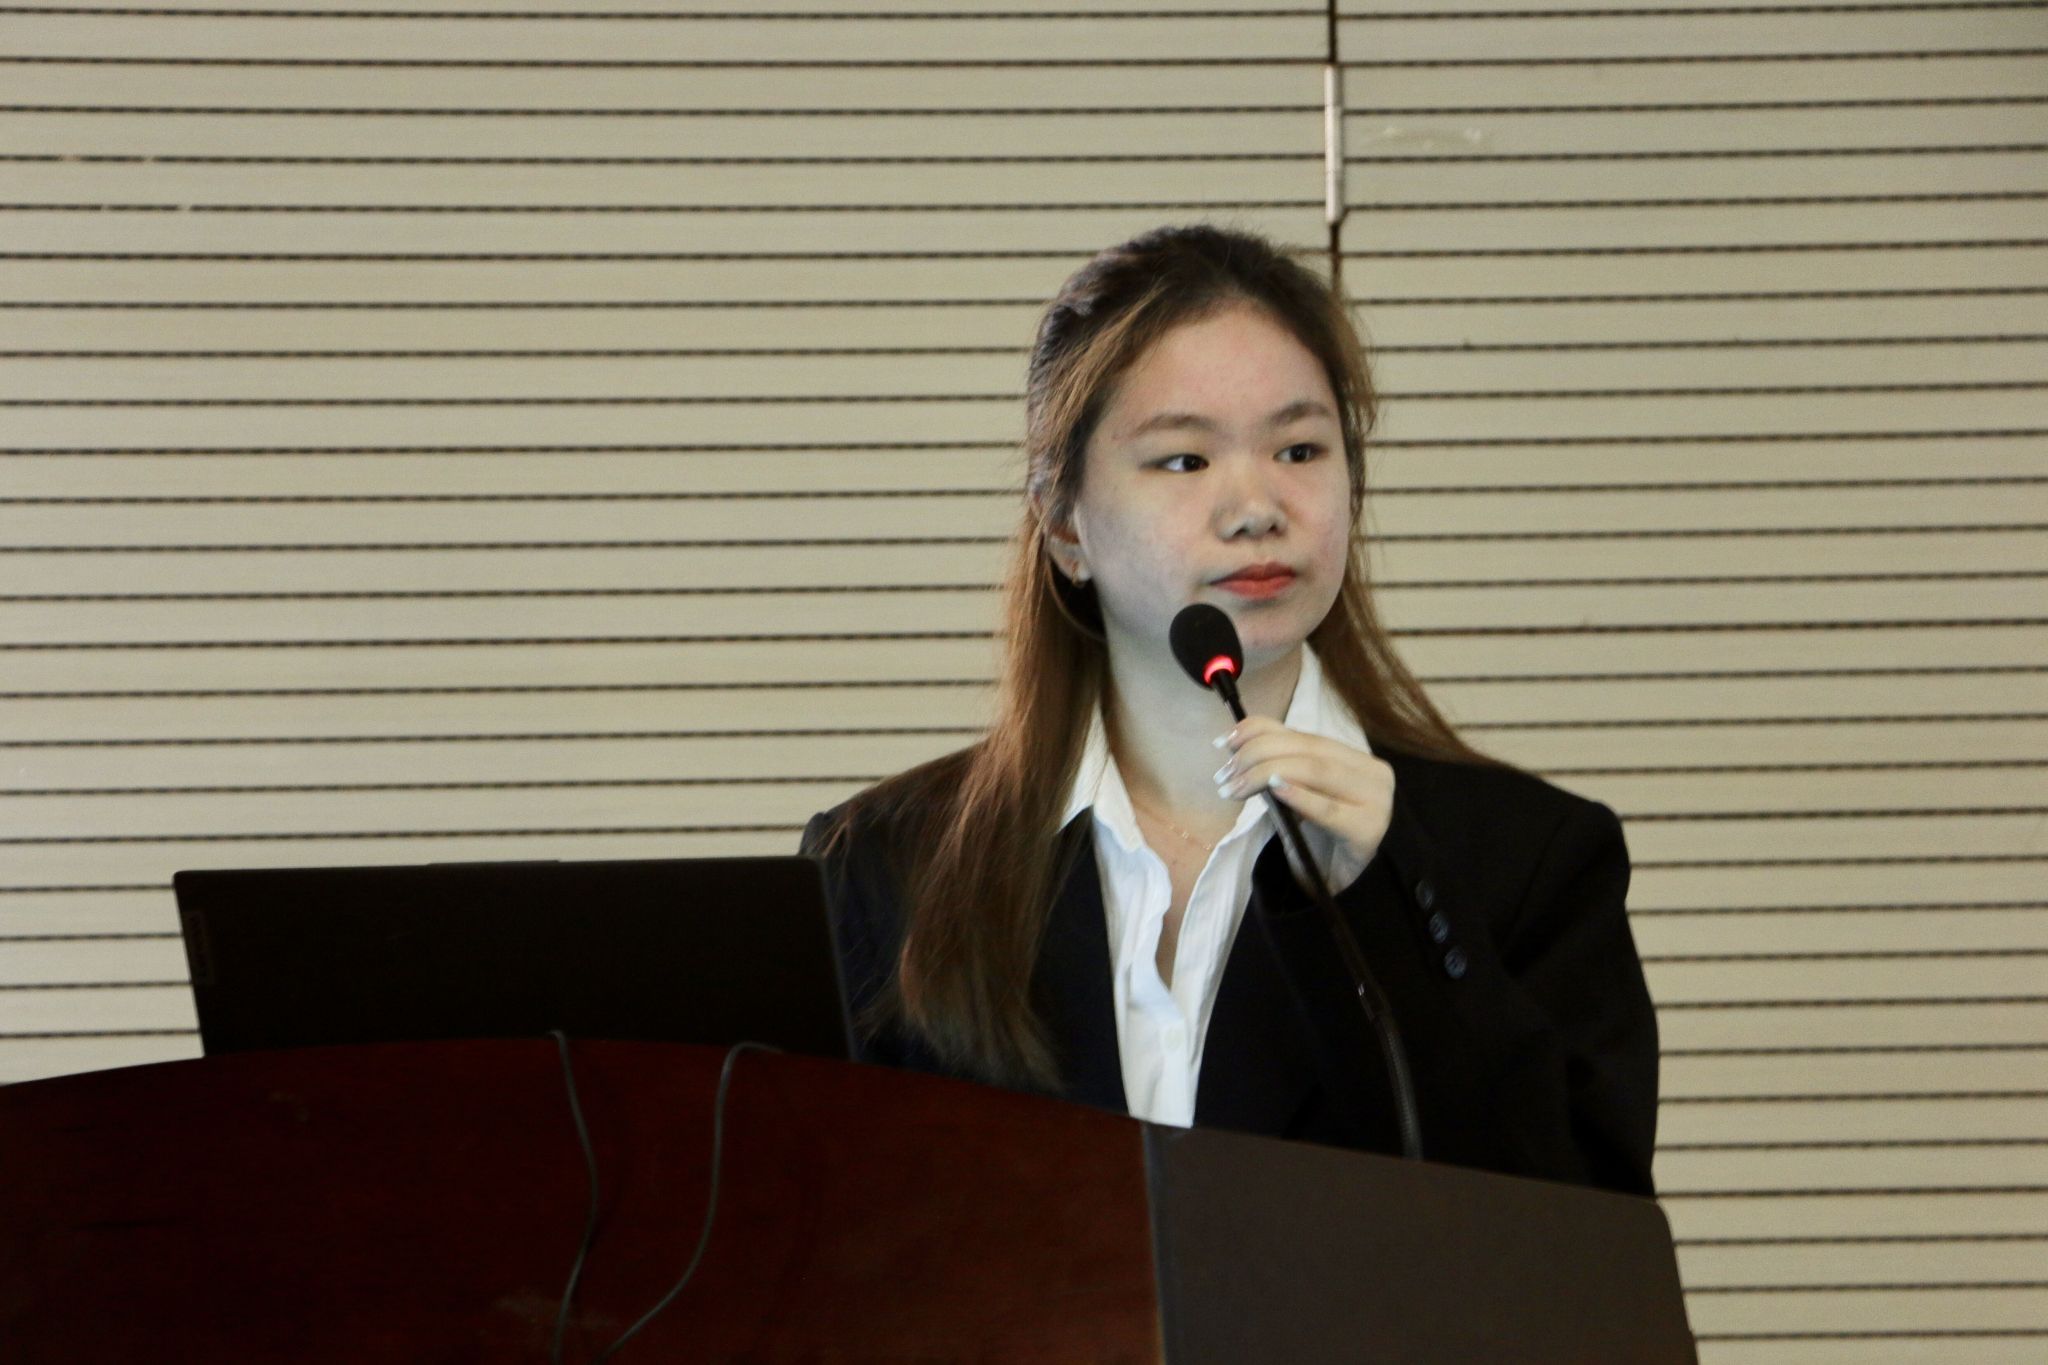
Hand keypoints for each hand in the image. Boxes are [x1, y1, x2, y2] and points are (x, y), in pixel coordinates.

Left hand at [1214, 715, 1394, 869]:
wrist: (1341, 885)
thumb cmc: (1317, 839)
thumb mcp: (1295, 795)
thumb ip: (1277, 764)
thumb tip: (1236, 738)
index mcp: (1355, 758)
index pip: (1305, 734)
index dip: (1261, 731)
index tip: (1225, 742)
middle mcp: (1372, 772)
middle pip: (1308, 750)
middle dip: (1258, 755)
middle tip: (1224, 775)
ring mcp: (1376, 800)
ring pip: (1317, 771)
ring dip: (1266, 774)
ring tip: (1235, 788)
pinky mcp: (1369, 830)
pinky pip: (1330, 810)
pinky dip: (1300, 796)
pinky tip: (1275, 789)